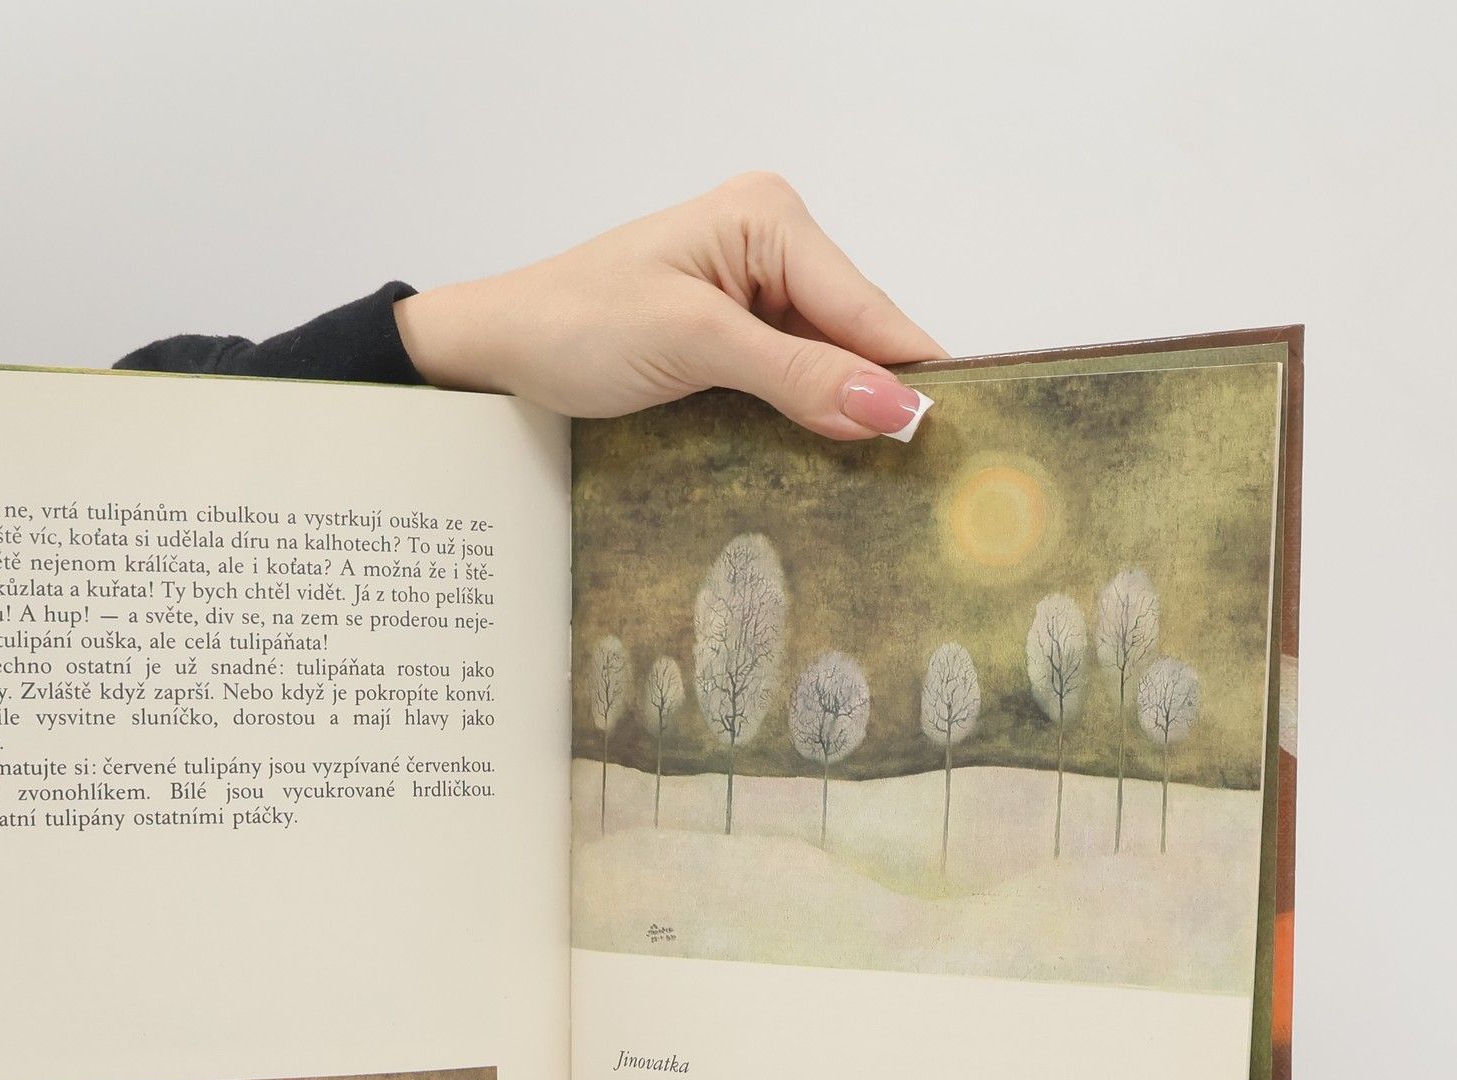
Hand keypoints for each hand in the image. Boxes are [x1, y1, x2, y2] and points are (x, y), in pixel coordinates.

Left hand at [394, 173, 944, 440]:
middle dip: (877, 398)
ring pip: (827, 365)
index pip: (867, 307)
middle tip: (923, 480)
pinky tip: (823, 462)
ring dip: (841, 417)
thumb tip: (894, 406)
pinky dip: (805, 420)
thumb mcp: (694, 346)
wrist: (496, 351)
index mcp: (769, 218)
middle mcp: (771, 244)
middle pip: (855, 336)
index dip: (911, 374)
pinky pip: (791, 381)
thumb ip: (797, 375)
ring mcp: (751, 292)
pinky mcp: (730, 337)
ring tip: (884, 483)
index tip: (960, 438)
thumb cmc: (575, 326)